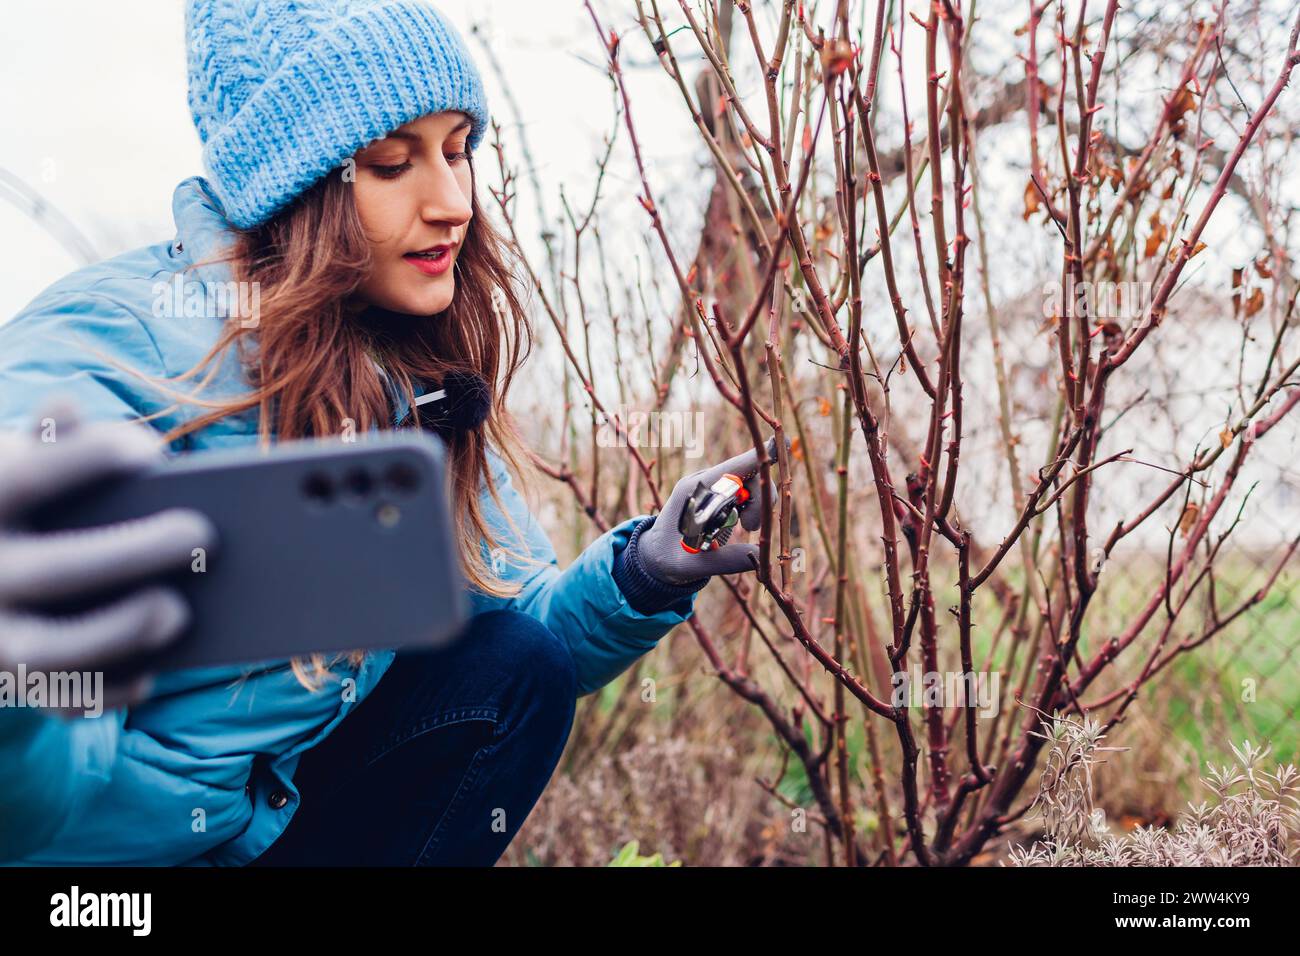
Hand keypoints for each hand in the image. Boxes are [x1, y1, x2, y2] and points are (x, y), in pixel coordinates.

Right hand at [0, 403, 216, 710]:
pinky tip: (150, 674)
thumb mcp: (20, 470)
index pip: (27, 478)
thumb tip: (67, 410)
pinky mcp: (6, 687)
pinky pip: (59, 701)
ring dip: (121, 632)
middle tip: (204, 536)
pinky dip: (106, 692)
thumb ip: (50, 444)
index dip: (88, 459)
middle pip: (55, 571)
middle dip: (134, 554)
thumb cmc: (24, 511)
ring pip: (49, 653)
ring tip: (178, 610)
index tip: (150, 452)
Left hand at [635, 434, 789, 584]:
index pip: (733, 467)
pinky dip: (755, 507)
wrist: (653, 555)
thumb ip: (724, 561)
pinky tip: (745, 524)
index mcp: (694, 491)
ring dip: (759, 505)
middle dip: (761, 498)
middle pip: (749, 474)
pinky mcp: (720, 495)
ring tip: (748, 528)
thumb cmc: (666, 560)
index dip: (759, 456)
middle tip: (751, 528)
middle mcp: (705, 482)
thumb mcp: (690, 566)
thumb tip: (760, 555)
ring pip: (752, 482)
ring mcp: (713, 486)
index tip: (782, 443)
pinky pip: (747, 492)